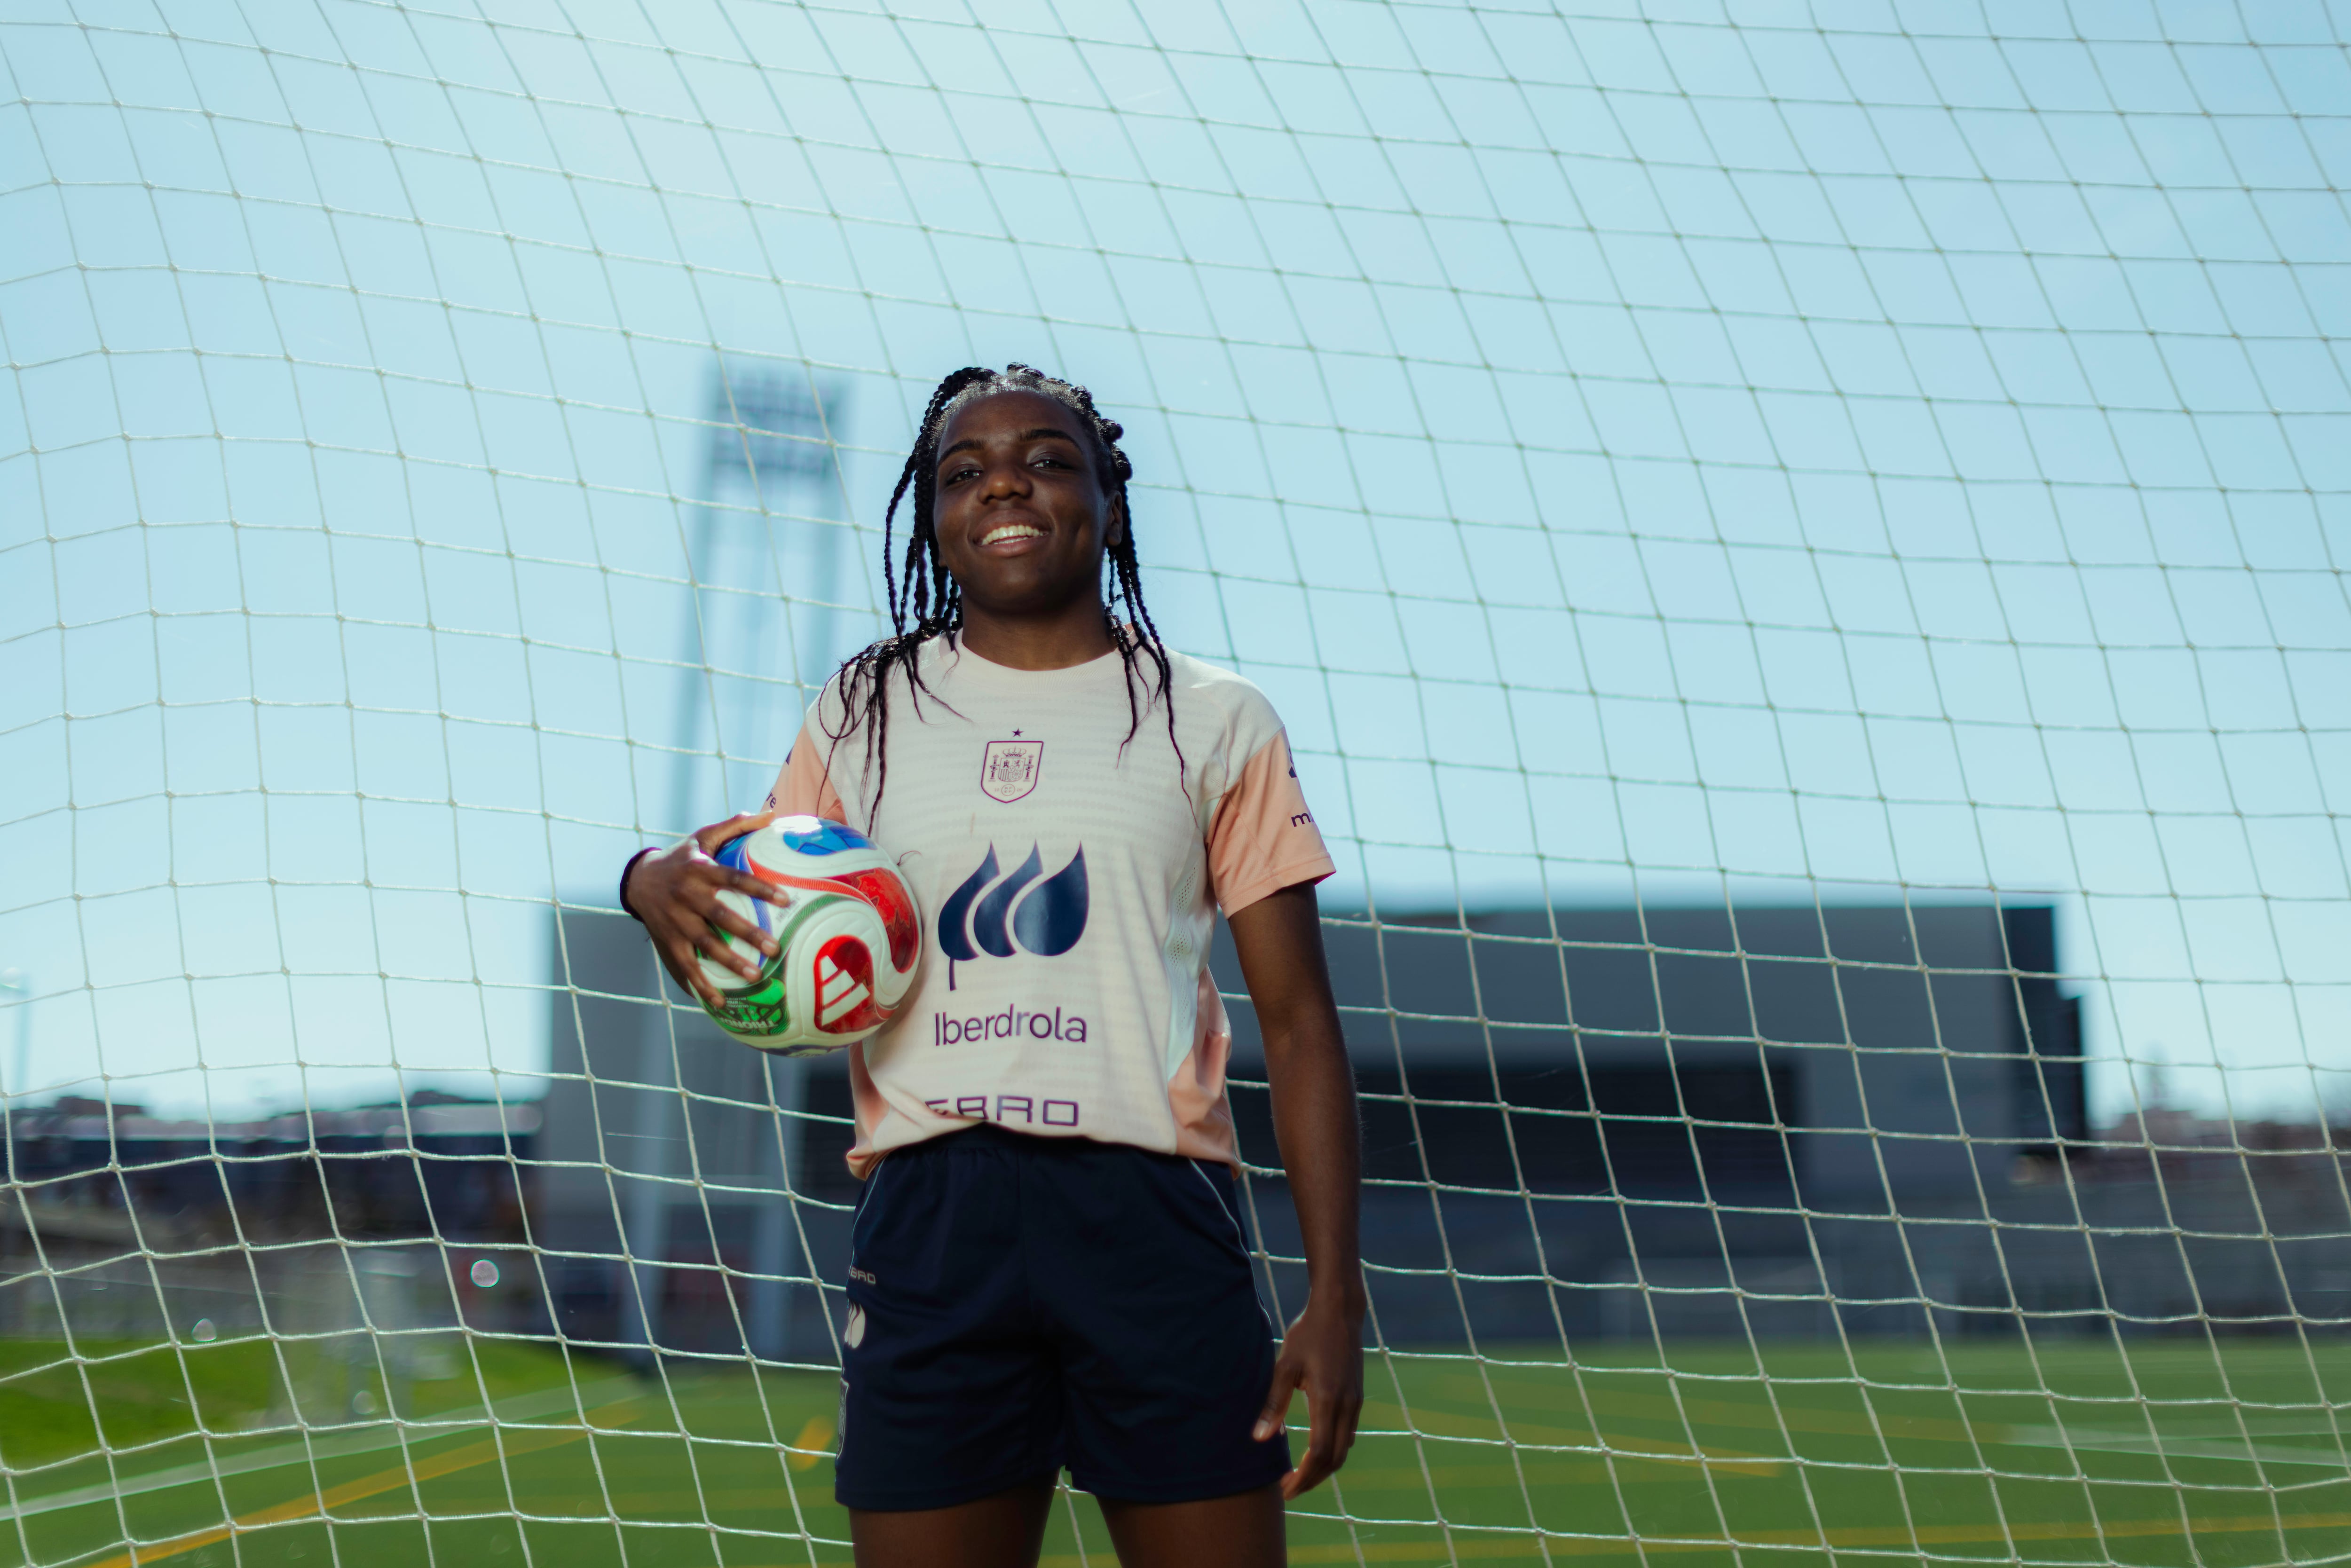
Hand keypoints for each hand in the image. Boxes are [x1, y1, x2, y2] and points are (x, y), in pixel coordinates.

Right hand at [622, 811, 783, 1006]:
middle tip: (775, 948)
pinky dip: (701, 984)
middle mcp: (687, 894)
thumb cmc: (681, 857)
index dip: (759, 888)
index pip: (734, 878)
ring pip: (704, 943)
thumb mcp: (702, 837)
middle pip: (721, 915)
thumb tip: (770, 813)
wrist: (638, 879)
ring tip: (754, 976)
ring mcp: (675, 919)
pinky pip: (685, 964)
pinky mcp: (667, 938)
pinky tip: (720, 1001)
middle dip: (748, 933)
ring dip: (728, 962)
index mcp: (700, 870)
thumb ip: (735, 825)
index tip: (785, 899)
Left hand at [1253, 1288, 1364, 1498]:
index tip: (1284, 1488)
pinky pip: (1347, 1435)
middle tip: (1288, 1489)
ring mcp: (1355, 1402)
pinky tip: (1314, 1451)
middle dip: (1312, 1479)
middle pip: (1334, 1459)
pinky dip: (1332, 1451)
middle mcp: (1347, 1406)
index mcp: (1328, 1400)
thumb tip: (1261, 1439)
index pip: (1318, 1453)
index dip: (1302, 1477)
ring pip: (1343, 1449)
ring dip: (1322, 1468)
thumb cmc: (1308, 1334)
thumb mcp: (1285, 1365)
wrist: (1340, 1311)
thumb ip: (1274, 1403)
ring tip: (1299, 1475)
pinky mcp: (1357, 1397)